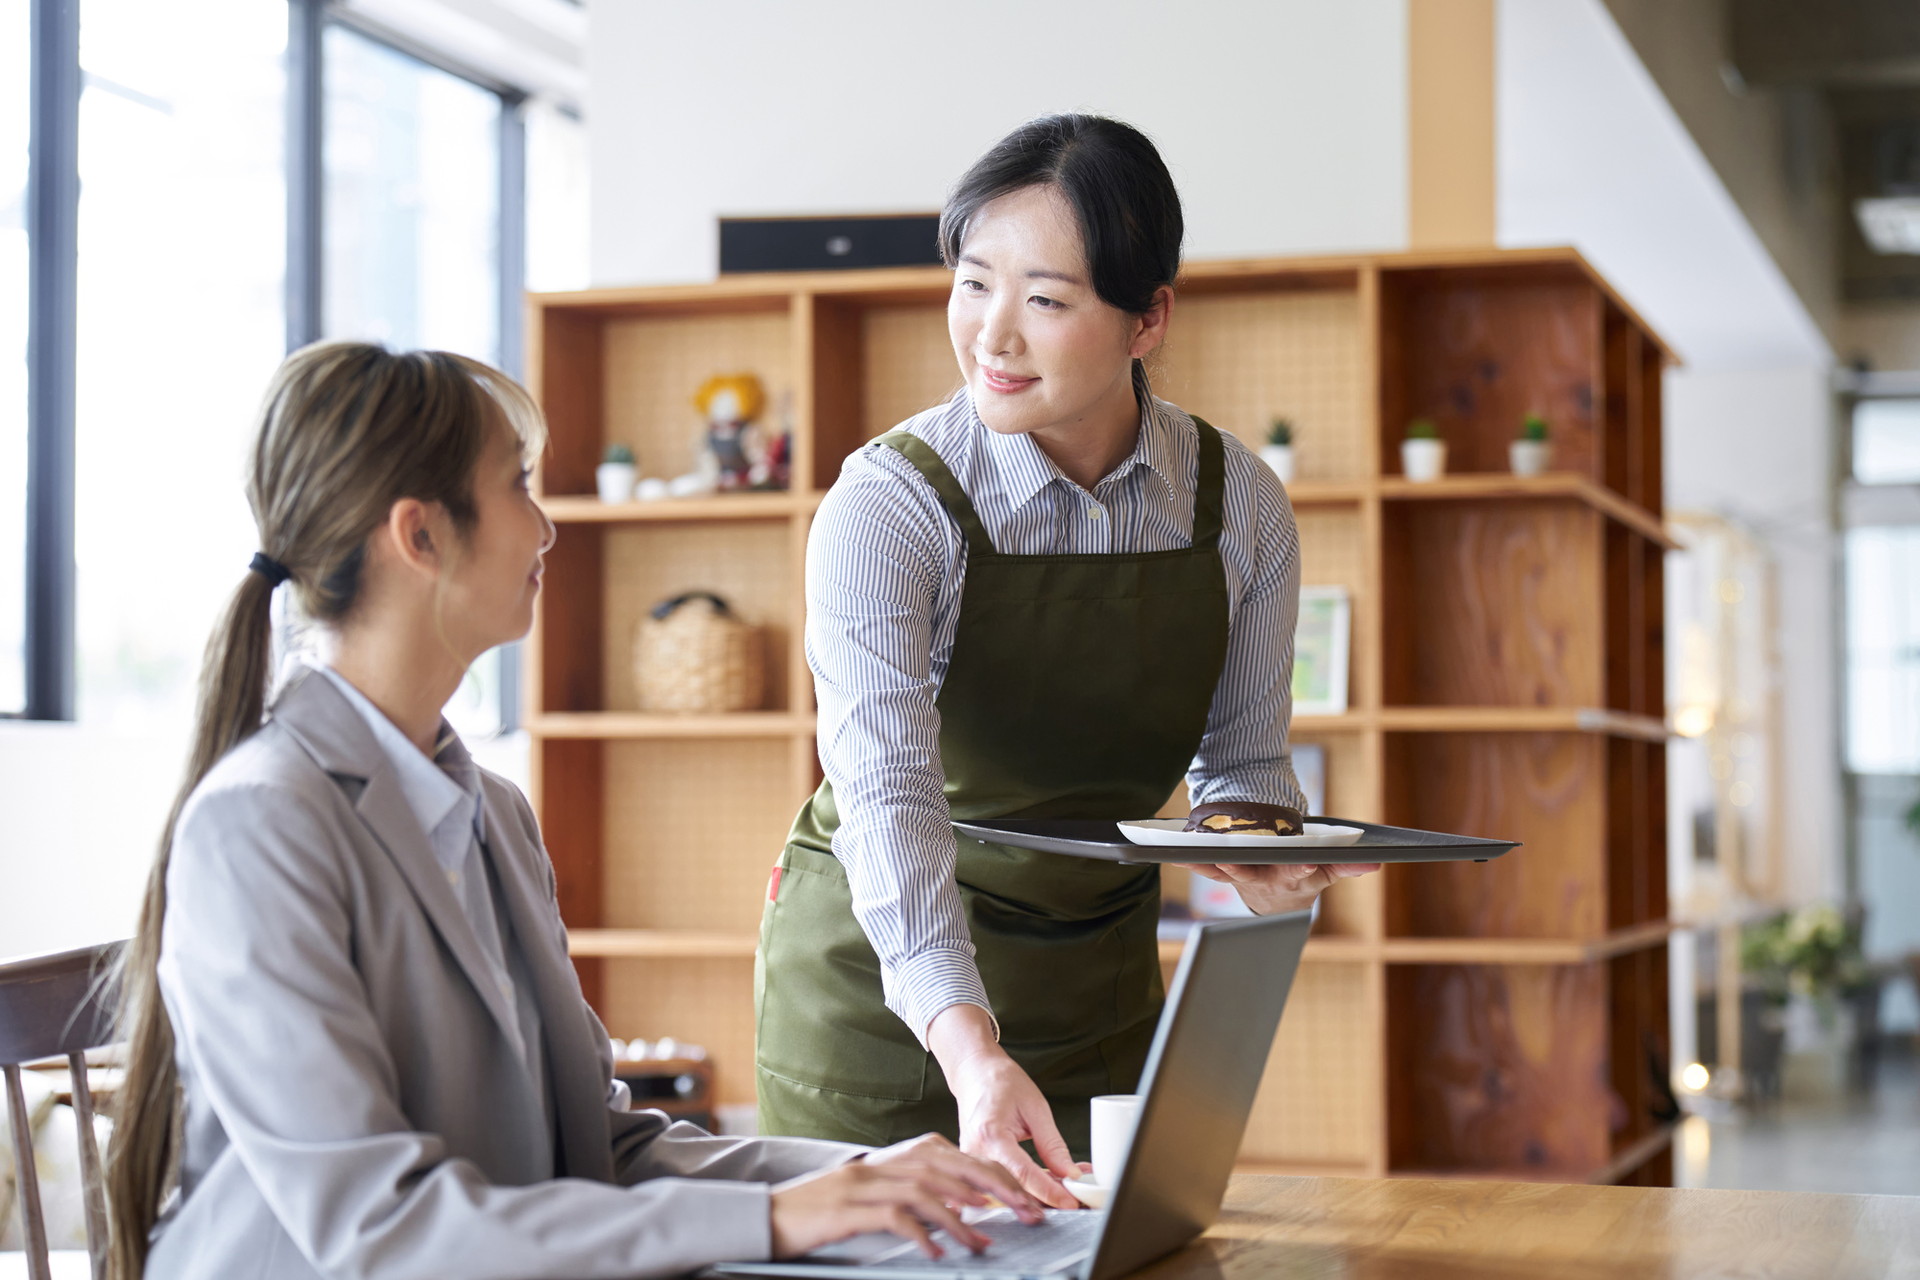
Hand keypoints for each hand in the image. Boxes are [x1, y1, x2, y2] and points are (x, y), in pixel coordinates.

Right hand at [769, 1133, 1042, 1259]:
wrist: (770, 1214)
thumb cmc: (822, 1210)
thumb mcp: (871, 1195)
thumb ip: (911, 1194)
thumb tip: (957, 1207)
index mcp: (891, 1158)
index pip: (952, 1156)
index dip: (989, 1172)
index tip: (1018, 1194)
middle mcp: (882, 1164)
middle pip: (948, 1167)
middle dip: (991, 1188)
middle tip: (1022, 1211)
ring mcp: (864, 1184)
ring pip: (926, 1191)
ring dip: (961, 1218)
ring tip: (983, 1242)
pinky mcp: (848, 1209)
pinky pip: (893, 1217)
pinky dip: (920, 1233)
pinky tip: (936, 1251)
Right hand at [927, 1005, 1083, 1209]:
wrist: (975, 1073)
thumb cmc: (1001, 1082)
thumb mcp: (1035, 1108)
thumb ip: (1052, 1144)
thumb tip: (1070, 1173)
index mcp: (991, 1134)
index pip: (1022, 1174)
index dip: (1048, 1192)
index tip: (1069, 1202)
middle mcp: (975, 1152)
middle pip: (1013, 1190)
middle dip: (1046, 1200)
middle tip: (1073, 1201)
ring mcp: (971, 1161)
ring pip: (1007, 1191)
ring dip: (1037, 1197)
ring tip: (1063, 1191)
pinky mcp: (974, 1165)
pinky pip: (1000, 1183)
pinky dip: (1025, 1189)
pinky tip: (1045, 1186)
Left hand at [1183, 862, 1381, 915]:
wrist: (1276, 904)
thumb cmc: (1300, 879)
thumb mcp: (1325, 873)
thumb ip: (1346, 866)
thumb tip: (1376, 863)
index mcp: (1295, 878)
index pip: (1304, 874)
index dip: (1305, 869)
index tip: (1307, 863)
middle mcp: (1268, 881)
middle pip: (1257, 876)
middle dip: (1246, 869)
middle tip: (1232, 863)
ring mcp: (1245, 879)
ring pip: (1228, 873)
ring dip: (1214, 865)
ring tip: (1198, 856)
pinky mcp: (1226, 875)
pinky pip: (1209, 870)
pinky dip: (1194, 863)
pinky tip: (1178, 855)